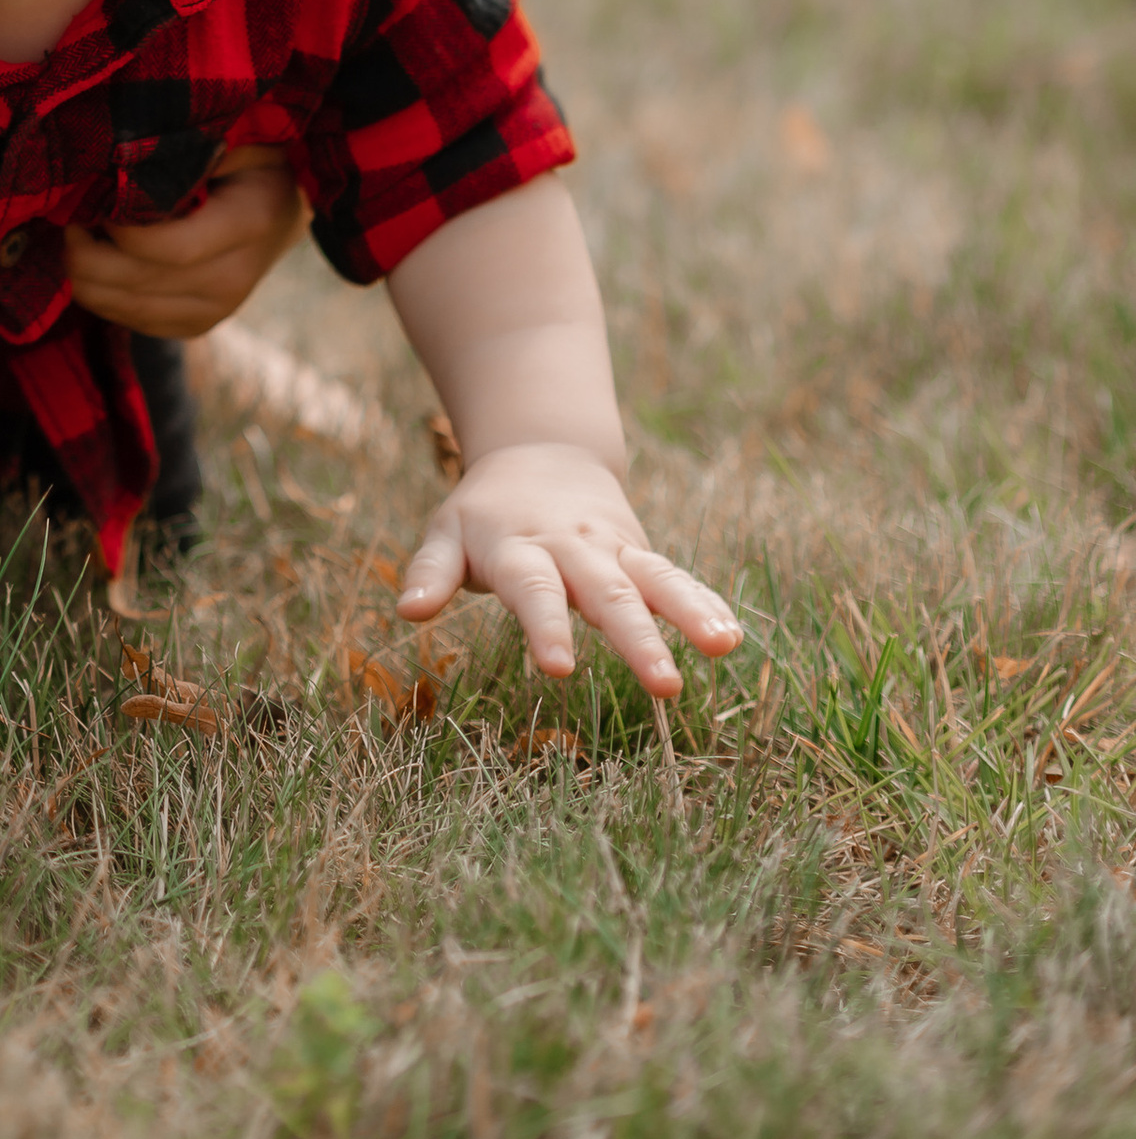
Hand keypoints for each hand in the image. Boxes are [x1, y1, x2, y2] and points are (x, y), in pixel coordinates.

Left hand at [63, 154, 306, 339]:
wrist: (280, 208)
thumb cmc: (248, 157)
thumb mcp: (233, 134)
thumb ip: (190, 146)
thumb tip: (126, 158)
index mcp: (250, 223)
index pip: (173, 247)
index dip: (121, 231)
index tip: (93, 203)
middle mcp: (236, 278)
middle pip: (141, 283)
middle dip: (88, 255)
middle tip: (68, 218)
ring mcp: (217, 309)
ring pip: (129, 309)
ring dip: (87, 277)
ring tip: (76, 235)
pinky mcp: (196, 325)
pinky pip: (133, 322)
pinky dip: (102, 296)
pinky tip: (94, 262)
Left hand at [396, 441, 741, 699]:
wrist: (540, 453)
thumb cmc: (485, 513)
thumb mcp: (448, 531)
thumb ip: (430, 570)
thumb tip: (406, 611)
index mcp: (521, 546)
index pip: (534, 589)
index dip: (545, 626)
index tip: (558, 668)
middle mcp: (573, 547)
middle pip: (607, 593)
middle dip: (636, 637)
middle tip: (664, 684)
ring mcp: (613, 549)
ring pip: (654, 580)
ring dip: (689, 612)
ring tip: (722, 646)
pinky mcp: (640, 554)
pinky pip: (676, 578)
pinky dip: (704, 601)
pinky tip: (731, 635)